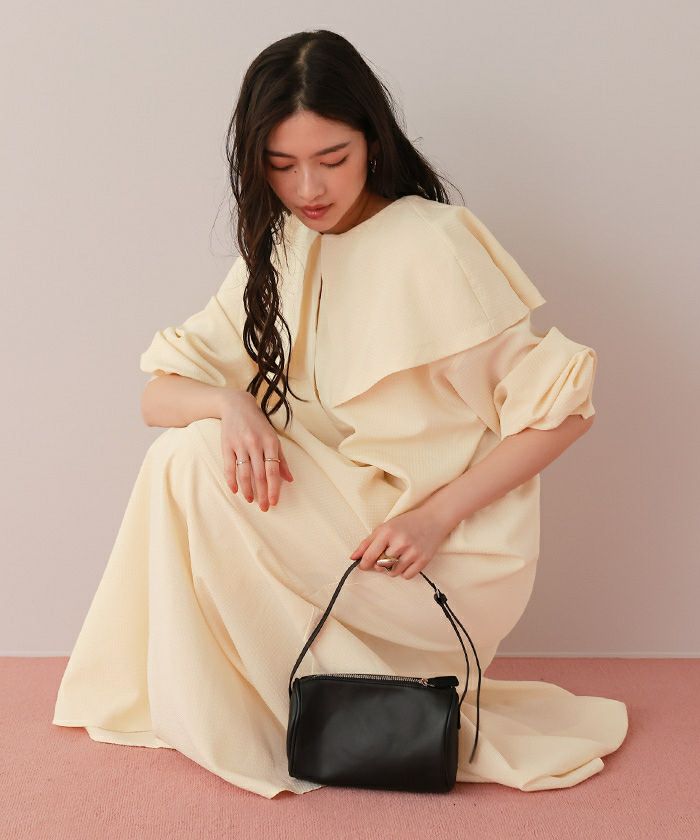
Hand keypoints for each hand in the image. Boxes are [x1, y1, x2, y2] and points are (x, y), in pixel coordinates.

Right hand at [220, 390, 293, 510]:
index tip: (274, 502)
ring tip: (250, 500)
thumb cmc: (259, 424)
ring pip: (244, 473)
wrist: (237, 405)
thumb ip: (281, 459)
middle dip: (262, 493)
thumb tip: (289, 479)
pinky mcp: (226, 445)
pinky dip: (231, 481)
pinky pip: (229, 467)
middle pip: (259, 475)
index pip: (273, 470)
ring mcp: (240, 444)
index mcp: (270, 442)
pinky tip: (235, 491)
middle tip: (263, 507)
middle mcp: (255, 444)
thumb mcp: (273, 438)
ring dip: (247, 489)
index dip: (274, 488)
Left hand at [349, 506, 451, 579]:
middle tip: (385, 556)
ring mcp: (413, 552)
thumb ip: (367, 543)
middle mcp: (400, 542)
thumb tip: (353, 558)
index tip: (364, 565)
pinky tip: (406, 561)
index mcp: (387, 532)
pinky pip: (406, 576)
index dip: (364, 564)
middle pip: (380, 566)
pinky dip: (404, 572)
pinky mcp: (423, 560)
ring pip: (393, 573)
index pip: (369, 556)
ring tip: (397, 557)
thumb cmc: (406, 523)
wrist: (433, 519)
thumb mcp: (385, 527)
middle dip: (379, 565)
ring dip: (391, 569)